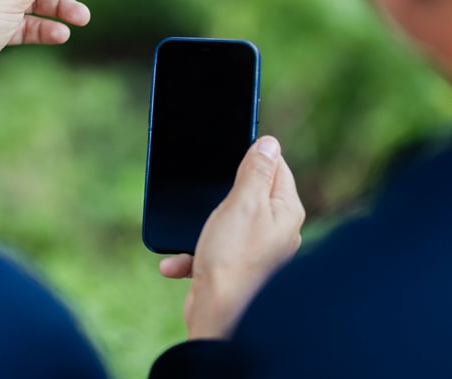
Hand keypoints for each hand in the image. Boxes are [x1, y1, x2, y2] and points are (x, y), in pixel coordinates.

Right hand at [160, 137, 304, 339]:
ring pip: (227, 221)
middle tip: (209, 187)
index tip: (234, 147)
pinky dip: (193, 253)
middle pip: (251, 192)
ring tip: (192, 228)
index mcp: (284, 211)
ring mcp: (255, 251)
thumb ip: (257, 171)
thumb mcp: (243, 202)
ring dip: (203, 223)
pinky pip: (212, 250)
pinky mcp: (234, 269)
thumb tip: (270, 143)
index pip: (278, 167)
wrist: (219, 317)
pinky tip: (176, 262)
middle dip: (225, 189)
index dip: (256, 154)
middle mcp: (275, 231)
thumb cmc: (233, 258)